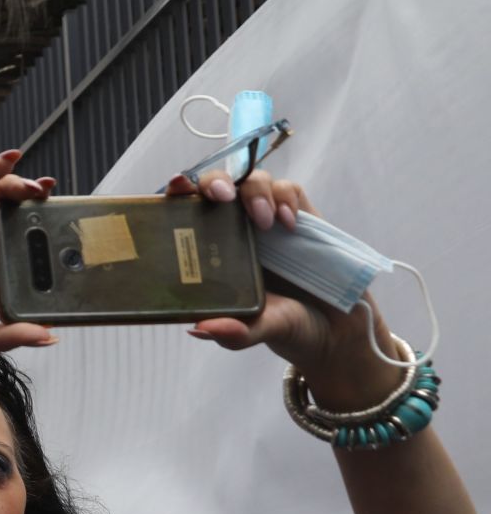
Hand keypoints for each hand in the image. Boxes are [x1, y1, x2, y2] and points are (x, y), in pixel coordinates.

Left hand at [164, 172, 404, 402]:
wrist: (338, 330)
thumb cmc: (287, 327)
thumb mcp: (258, 331)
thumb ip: (233, 332)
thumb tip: (200, 329)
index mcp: (212, 252)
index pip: (186, 212)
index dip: (178, 191)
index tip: (175, 185)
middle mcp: (236, 231)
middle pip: (217, 185)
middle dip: (215, 181)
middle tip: (221, 196)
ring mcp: (268, 220)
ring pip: (253, 181)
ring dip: (254, 192)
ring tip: (264, 222)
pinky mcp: (300, 216)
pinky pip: (288, 190)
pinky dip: (285, 198)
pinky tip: (288, 223)